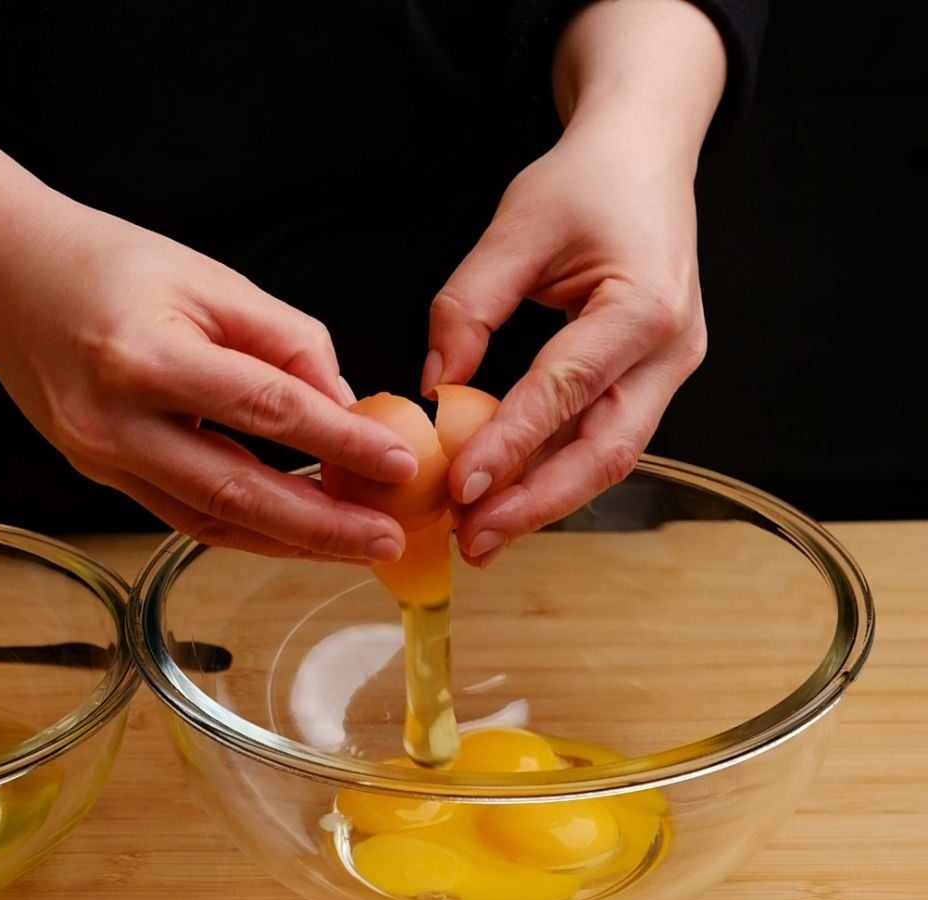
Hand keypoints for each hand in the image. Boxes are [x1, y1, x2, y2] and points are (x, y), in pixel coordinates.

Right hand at [0, 209, 425, 560]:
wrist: (11, 281)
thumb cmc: (110, 268)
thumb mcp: (210, 280)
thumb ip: (286, 340)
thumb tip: (343, 403)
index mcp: (144, 358)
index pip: (266, 409)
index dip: (339, 441)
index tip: (399, 462)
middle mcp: (116, 422)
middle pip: (238, 492)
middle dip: (323, 525)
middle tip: (387, 538)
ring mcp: (104, 459)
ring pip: (213, 522)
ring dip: (292, 541)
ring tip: (356, 546)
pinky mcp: (105, 477)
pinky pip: (188, 517)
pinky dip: (250, 530)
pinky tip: (298, 533)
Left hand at [420, 0, 725, 565]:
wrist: (647, 156)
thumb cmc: (587, 180)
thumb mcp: (517, 227)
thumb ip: (468, 306)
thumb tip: (432, 386)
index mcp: (642, 306)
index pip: (566, 390)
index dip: (511, 443)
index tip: (461, 486)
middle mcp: (670, 350)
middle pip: (606, 452)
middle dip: (538, 504)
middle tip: (477, 541)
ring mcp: (669, 370)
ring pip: (608, 456)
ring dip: (547, 500)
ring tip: (487, 533)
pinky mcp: (652, 378)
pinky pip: (604, 436)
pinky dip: (556, 470)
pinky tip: (513, 492)